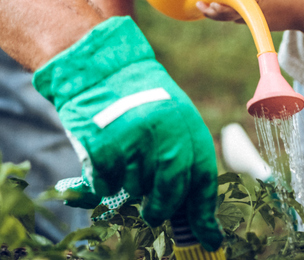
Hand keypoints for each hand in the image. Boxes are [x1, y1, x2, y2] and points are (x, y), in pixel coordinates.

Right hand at [33, 17, 221, 249]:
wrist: (94, 66)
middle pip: (170, 192)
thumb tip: (201, 218)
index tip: (209, 238)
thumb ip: (182, 157)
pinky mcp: (102, 147)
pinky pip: (106, 186)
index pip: (201, 177)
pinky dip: (103, 182)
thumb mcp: (168, 116)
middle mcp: (163, 132)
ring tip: (122, 160)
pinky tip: (102, 160)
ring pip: (135, 190)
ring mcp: (132, 140)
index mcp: (186, 122)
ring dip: (128, 186)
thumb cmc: (134, 95)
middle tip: (154, 212)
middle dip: (162, 208)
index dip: (204, 212)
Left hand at [196, 0, 303, 31]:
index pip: (234, 3)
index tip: (208, 1)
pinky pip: (238, 20)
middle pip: (227, 15)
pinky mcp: (257, 23)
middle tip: (199, 5)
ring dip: (218, 15)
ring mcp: (255, 19)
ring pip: (231, 19)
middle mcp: (253, 11)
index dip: (220, 5)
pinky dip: (228, 16)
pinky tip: (218, 10)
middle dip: (213, 12)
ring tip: (203, 7)